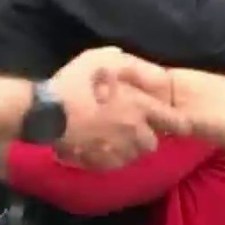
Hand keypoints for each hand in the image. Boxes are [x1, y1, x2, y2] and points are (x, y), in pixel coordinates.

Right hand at [49, 47, 167, 168]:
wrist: (46, 111)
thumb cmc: (78, 81)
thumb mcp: (107, 59)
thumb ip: (136, 66)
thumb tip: (157, 77)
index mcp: (141, 107)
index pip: (177, 123)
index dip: (178, 124)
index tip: (173, 123)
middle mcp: (135, 133)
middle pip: (153, 144)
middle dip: (146, 136)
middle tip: (132, 126)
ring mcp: (117, 151)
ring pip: (134, 156)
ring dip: (128, 148)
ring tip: (113, 136)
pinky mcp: (100, 163)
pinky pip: (114, 164)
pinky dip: (110, 157)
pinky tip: (98, 145)